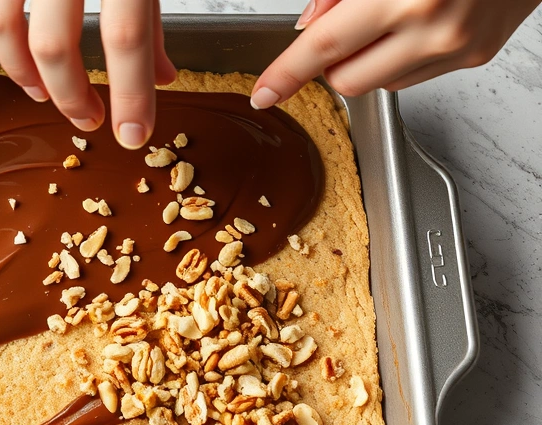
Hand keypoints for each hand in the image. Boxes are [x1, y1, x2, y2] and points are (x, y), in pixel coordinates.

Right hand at [0, 0, 176, 149]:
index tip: (133, 133)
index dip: (131, 93)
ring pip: (8, 26)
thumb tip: (163, 76)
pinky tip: (19, 56)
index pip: (126, 37)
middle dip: (70, 94)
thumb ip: (152, 21)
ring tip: (42, 94)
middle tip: (88, 118)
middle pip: (55, 45)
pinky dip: (3, 40)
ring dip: (24, 72)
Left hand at [251, 0, 541, 108]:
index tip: (265, 94)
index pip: (325, 47)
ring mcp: (458, 48)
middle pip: (347, 80)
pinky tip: (415, 24)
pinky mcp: (476, 57)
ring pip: (379, 84)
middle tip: (347, 26)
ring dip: (368, 59)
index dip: (287, 73)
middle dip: (333, 61)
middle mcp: (434, 28)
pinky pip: (413, 77)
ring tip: (390, 15)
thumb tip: (308, 26)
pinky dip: (400, 58)